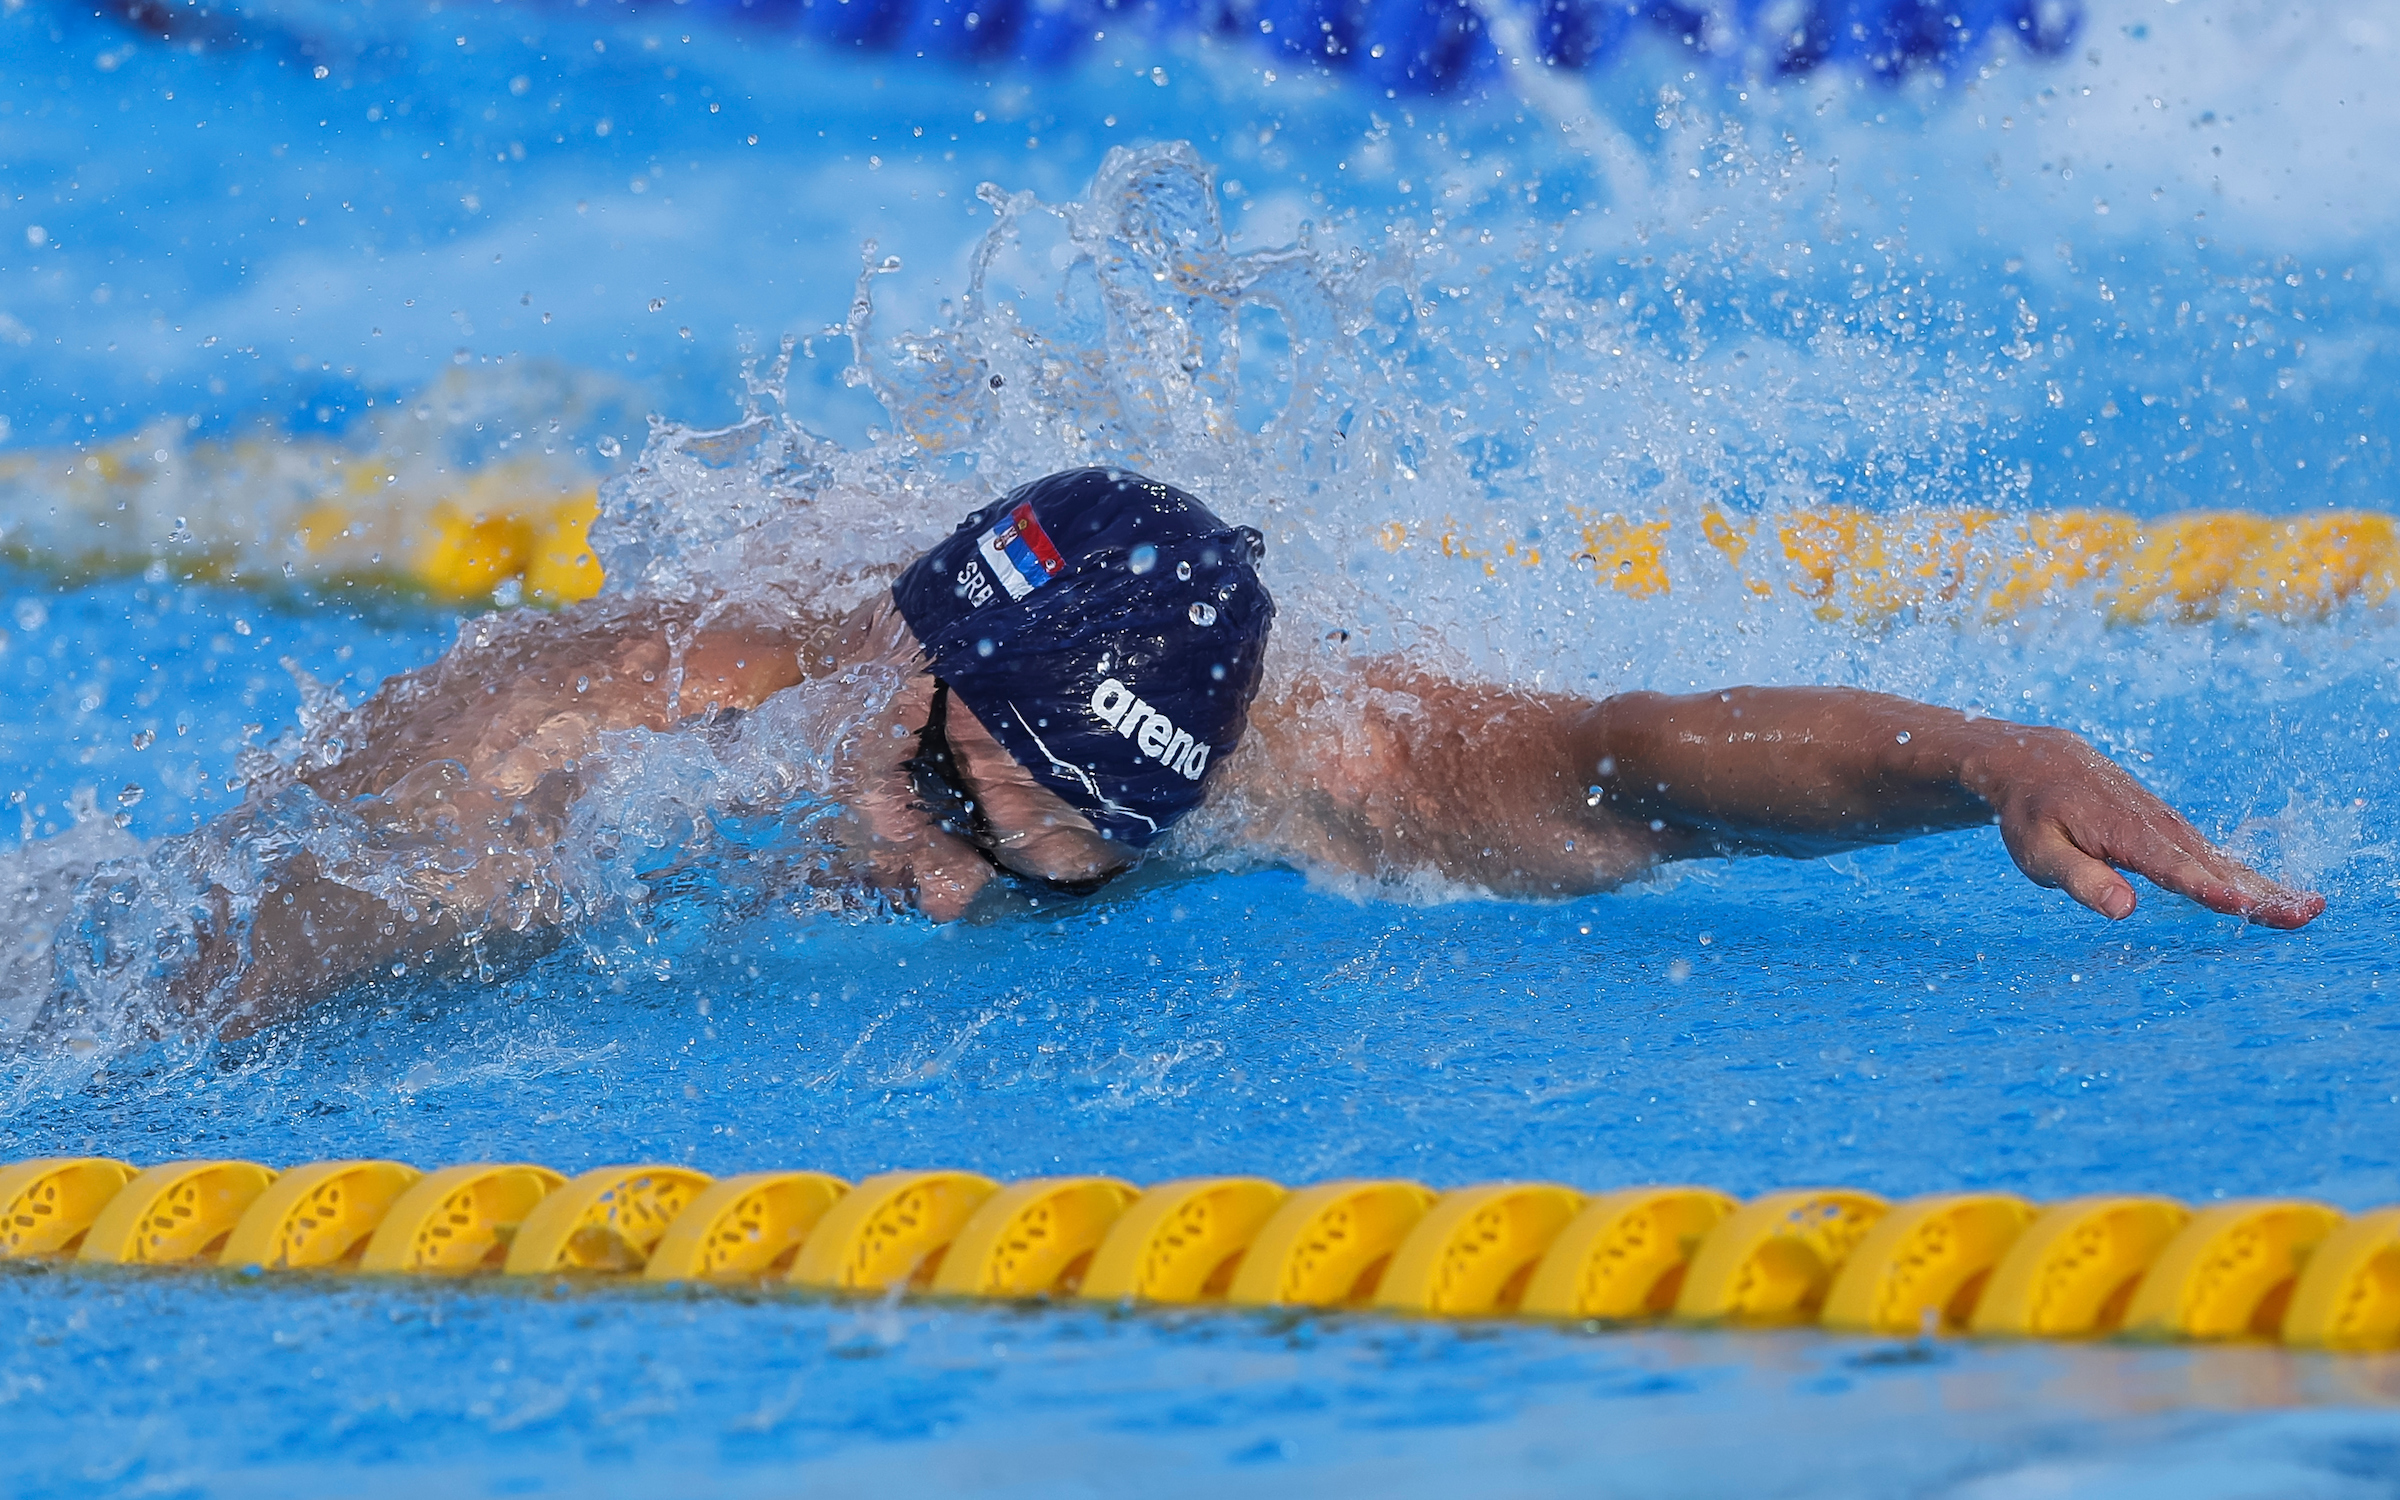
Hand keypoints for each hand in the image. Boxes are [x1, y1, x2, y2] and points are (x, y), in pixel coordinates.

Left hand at [1969, 726, 2323, 928]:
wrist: (2038, 761)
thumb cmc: (2033, 813)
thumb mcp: (2039, 851)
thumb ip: (2080, 879)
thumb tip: (2124, 909)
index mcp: (2125, 833)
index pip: (2173, 868)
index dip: (2207, 888)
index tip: (2242, 905)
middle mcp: (2157, 826)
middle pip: (2214, 866)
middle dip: (2259, 891)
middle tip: (2306, 913)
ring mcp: (2169, 825)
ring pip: (2222, 861)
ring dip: (2265, 885)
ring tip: (2307, 909)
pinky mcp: (2170, 829)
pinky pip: (2213, 857)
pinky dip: (2245, 876)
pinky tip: (2272, 897)